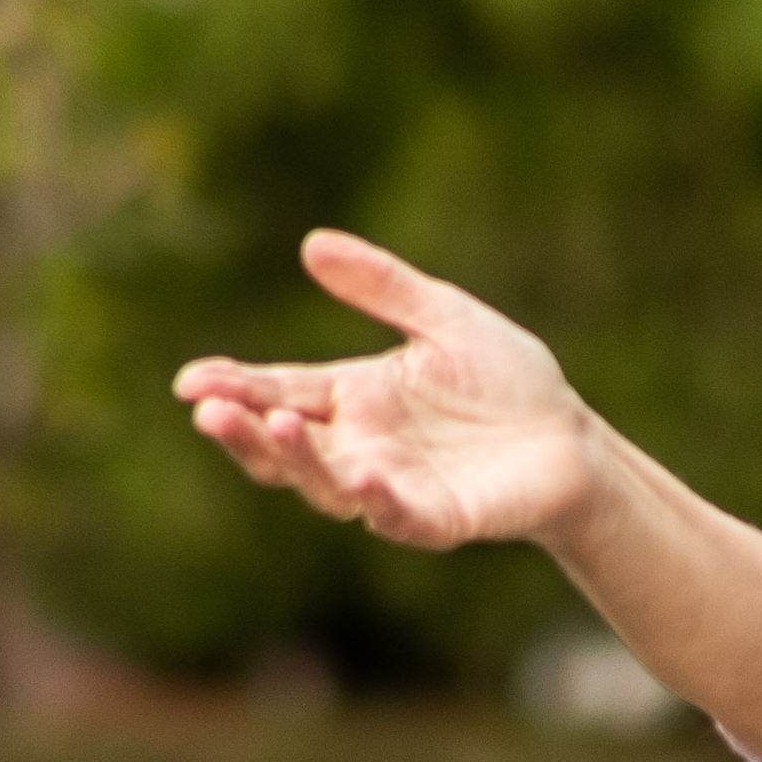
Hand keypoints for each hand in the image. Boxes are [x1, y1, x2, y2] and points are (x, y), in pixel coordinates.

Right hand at [174, 231, 601, 551]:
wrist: (571, 438)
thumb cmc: (506, 379)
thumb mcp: (443, 316)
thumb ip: (382, 286)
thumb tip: (311, 242)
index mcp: (352, 398)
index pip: (277, 391)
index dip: (232, 388)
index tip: (190, 380)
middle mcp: (359, 446)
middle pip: (283, 448)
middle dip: (244, 432)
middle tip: (207, 411)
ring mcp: (393, 486)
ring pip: (326, 486)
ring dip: (298, 461)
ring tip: (279, 425)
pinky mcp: (437, 519)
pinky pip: (397, 517)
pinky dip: (378, 500)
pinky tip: (363, 476)